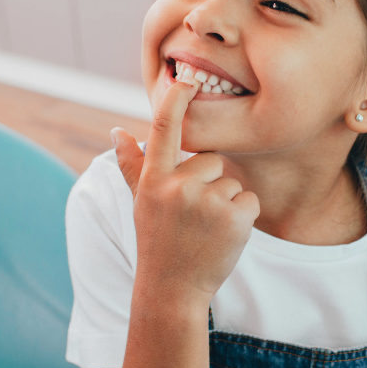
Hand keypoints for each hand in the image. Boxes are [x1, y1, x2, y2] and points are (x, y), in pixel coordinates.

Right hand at [112, 82, 259, 303]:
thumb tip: (117, 131)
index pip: (163, 128)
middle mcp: (178, 187)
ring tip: (206, 229)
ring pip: (232, 181)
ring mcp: (206, 202)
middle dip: (209, 182)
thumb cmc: (157, 240)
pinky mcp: (234, 218)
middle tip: (193, 215)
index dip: (176, 99)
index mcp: (154, 179)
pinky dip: (243, 217)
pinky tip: (223, 236)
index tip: (185, 78)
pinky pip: (249, 199)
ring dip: (226, 203)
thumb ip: (132, 165)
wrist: (173, 289)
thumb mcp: (140, 202)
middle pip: (211, 159)